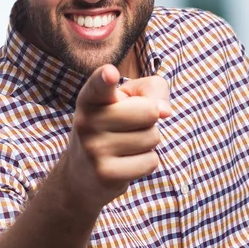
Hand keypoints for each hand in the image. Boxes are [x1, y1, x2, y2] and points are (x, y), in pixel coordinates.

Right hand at [61, 64, 170, 211]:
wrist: (83, 173)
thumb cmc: (114, 125)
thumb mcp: (130, 98)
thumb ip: (152, 90)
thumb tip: (165, 111)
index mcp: (91, 98)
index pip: (99, 85)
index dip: (105, 78)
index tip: (110, 73)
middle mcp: (87, 121)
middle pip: (149, 111)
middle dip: (150, 119)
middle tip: (130, 126)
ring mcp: (94, 149)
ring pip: (152, 137)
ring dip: (148, 141)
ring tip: (126, 145)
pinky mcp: (105, 174)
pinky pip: (150, 162)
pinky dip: (146, 162)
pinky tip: (126, 162)